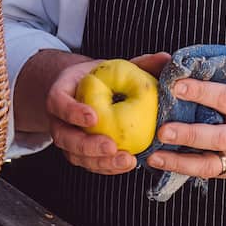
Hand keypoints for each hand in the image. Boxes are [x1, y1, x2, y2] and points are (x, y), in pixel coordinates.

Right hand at [48, 51, 170, 175]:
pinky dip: (108, 167)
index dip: (73, 112)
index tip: (93, 116)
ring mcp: (68, 140)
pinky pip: (91, 164)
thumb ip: (138, 63)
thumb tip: (166, 58)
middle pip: (66, 137)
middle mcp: (59, 120)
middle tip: (111, 147)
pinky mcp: (80, 154)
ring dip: (101, 162)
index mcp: (60, 93)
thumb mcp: (110, 66)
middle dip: (88, 146)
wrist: (80, 90)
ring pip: (77, 156)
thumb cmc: (96, 77)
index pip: (59, 103)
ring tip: (126, 160)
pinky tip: (127, 164)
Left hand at [146, 64, 225, 179]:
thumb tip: (186, 60)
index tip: (176, 85)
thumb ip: (224, 69)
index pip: (225, 97)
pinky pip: (204, 172)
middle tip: (162, 129)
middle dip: (188, 133)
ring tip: (154, 156)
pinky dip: (181, 169)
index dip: (200, 91)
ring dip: (179, 161)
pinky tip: (160, 161)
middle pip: (217, 136)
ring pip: (209, 163)